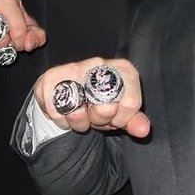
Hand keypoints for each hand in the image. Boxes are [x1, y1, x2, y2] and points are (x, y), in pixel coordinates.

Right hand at [33, 57, 149, 137]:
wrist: (67, 93)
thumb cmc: (98, 101)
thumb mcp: (119, 113)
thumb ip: (134, 121)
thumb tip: (143, 130)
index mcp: (122, 69)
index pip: (130, 102)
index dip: (122, 119)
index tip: (115, 119)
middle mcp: (98, 63)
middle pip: (105, 107)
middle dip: (100, 121)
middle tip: (95, 118)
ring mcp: (73, 68)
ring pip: (78, 111)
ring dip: (79, 123)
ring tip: (81, 116)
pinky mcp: (50, 77)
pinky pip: (57, 113)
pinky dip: (62, 121)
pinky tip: (66, 113)